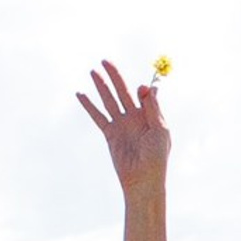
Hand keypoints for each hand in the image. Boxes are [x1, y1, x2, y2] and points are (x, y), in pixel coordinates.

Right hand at [77, 61, 170, 189]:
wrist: (143, 180)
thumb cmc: (157, 158)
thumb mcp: (160, 131)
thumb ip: (153, 109)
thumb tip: (148, 87)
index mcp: (150, 115)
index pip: (144, 94)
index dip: (141, 89)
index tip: (139, 90)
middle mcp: (135, 118)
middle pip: (122, 91)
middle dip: (114, 76)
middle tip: (105, 60)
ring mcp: (121, 125)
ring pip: (109, 100)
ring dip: (101, 86)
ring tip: (93, 71)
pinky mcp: (109, 134)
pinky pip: (97, 116)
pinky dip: (89, 106)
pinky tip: (81, 94)